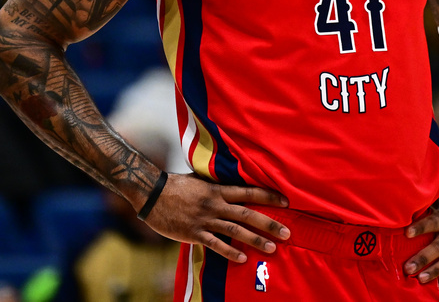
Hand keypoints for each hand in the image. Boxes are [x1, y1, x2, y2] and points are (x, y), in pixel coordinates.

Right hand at [142, 173, 290, 263]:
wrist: (151, 193)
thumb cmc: (176, 185)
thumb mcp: (201, 180)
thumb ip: (218, 184)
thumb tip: (234, 182)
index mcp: (218, 190)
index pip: (249, 192)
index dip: (269, 197)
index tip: (286, 201)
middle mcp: (215, 204)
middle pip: (248, 214)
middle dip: (269, 223)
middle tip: (287, 232)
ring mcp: (205, 219)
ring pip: (235, 230)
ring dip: (255, 240)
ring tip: (272, 247)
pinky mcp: (193, 233)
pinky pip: (215, 244)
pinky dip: (230, 251)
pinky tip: (243, 258)